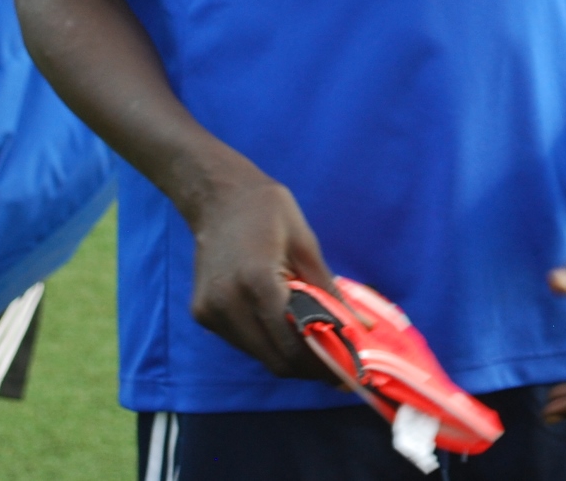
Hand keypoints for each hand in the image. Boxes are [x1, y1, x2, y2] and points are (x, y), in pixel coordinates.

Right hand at [183, 158, 341, 382]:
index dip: (322, 365)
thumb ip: (330, 291)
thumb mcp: (305, 244)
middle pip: (275, 360)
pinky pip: (242, 342)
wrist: (216, 196)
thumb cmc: (267, 210)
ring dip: (287, 355)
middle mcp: (228, 303)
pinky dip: (266, 341)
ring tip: (313, 341)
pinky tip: (282, 323)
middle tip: (335, 363)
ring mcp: (211, 311)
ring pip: (258, 355)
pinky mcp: (202, 314)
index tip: (348, 370)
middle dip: (308, 367)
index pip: (292, 345)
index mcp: (257, 282)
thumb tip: (363, 327)